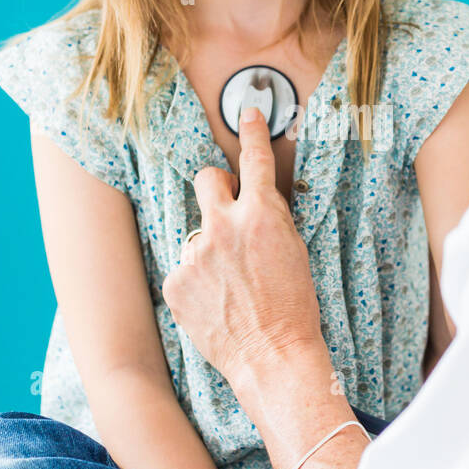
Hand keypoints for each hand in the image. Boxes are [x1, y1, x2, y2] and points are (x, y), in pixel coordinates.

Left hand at [161, 107, 323, 389]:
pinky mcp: (175, 280)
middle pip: (207, 179)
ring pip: (197, 232)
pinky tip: (215, 302)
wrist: (272, 356)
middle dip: (216, 188)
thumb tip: (253, 204)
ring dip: (210, 249)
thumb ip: (268, 220)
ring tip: (230, 285)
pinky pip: (184, 268)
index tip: (248, 112)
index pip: (255, 160)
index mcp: (261, 214)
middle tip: (227, 210)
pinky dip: (197, 281)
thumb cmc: (293, 308)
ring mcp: (195, 252)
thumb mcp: (293, 251)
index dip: (253, 131)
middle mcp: (223, 225)